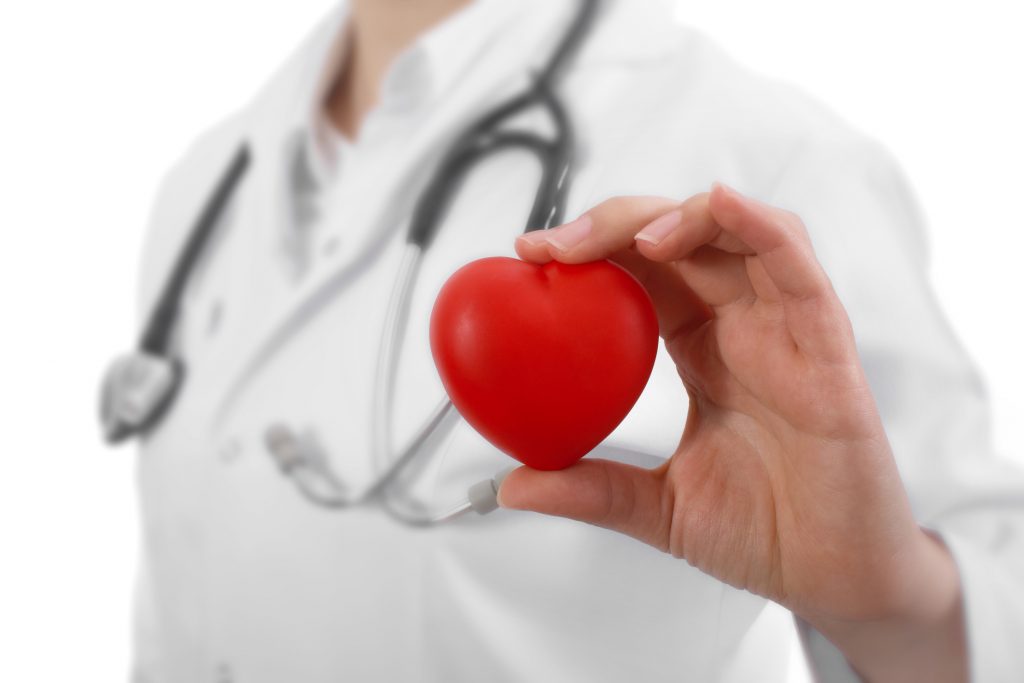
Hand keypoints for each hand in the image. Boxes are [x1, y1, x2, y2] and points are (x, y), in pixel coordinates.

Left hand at [502, 184, 965, 680]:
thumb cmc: (762, 531)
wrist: (833, 577)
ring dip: (684, 215)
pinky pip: (799, 272)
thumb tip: (512, 485)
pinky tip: (722, 205)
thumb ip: (590, 490)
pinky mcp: (830, 349)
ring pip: (742, 234)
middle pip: (684, 238)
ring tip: (633, 238)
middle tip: (555, 244)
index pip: (644, 270)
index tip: (530, 253)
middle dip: (618, 223)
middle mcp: (745, 325)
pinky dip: (762, 228)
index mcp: (703, 347)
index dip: (590, 249)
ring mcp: (789, 330)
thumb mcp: (657, 508)